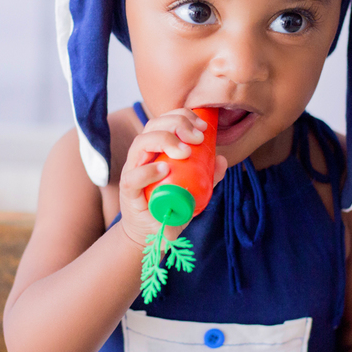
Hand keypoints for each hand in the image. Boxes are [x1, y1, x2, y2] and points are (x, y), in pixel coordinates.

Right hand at [117, 108, 227, 247]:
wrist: (152, 234)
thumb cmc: (171, 207)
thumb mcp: (194, 190)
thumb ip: (208, 176)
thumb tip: (222, 159)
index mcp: (156, 150)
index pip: (164, 121)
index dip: (183, 117)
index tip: (203, 127)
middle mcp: (142, 156)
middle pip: (153, 126)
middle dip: (177, 124)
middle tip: (198, 138)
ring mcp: (133, 172)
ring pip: (140, 143)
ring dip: (165, 140)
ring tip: (185, 152)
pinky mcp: (128, 193)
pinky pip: (133, 177)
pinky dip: (147, 171)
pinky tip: (164, 169)